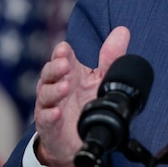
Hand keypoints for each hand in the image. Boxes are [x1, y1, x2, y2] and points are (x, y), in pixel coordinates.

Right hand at [33, 26, 130, 165]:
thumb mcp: (102, 78)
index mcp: (69, 73)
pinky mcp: (49, 126)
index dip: (61, 53)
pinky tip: (56, 113)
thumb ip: (110, 57)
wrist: (77, 138)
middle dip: (55, 68)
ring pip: (45, 94)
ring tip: (65, 88)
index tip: (64, 49)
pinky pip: (45, 119)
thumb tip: (122, 30)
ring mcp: (50, 106)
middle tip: (64, 65)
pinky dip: (50, 115)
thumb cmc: (86, 102)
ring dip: (54, 90)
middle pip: (49, 73)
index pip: (62, 58)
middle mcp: (56, 86)